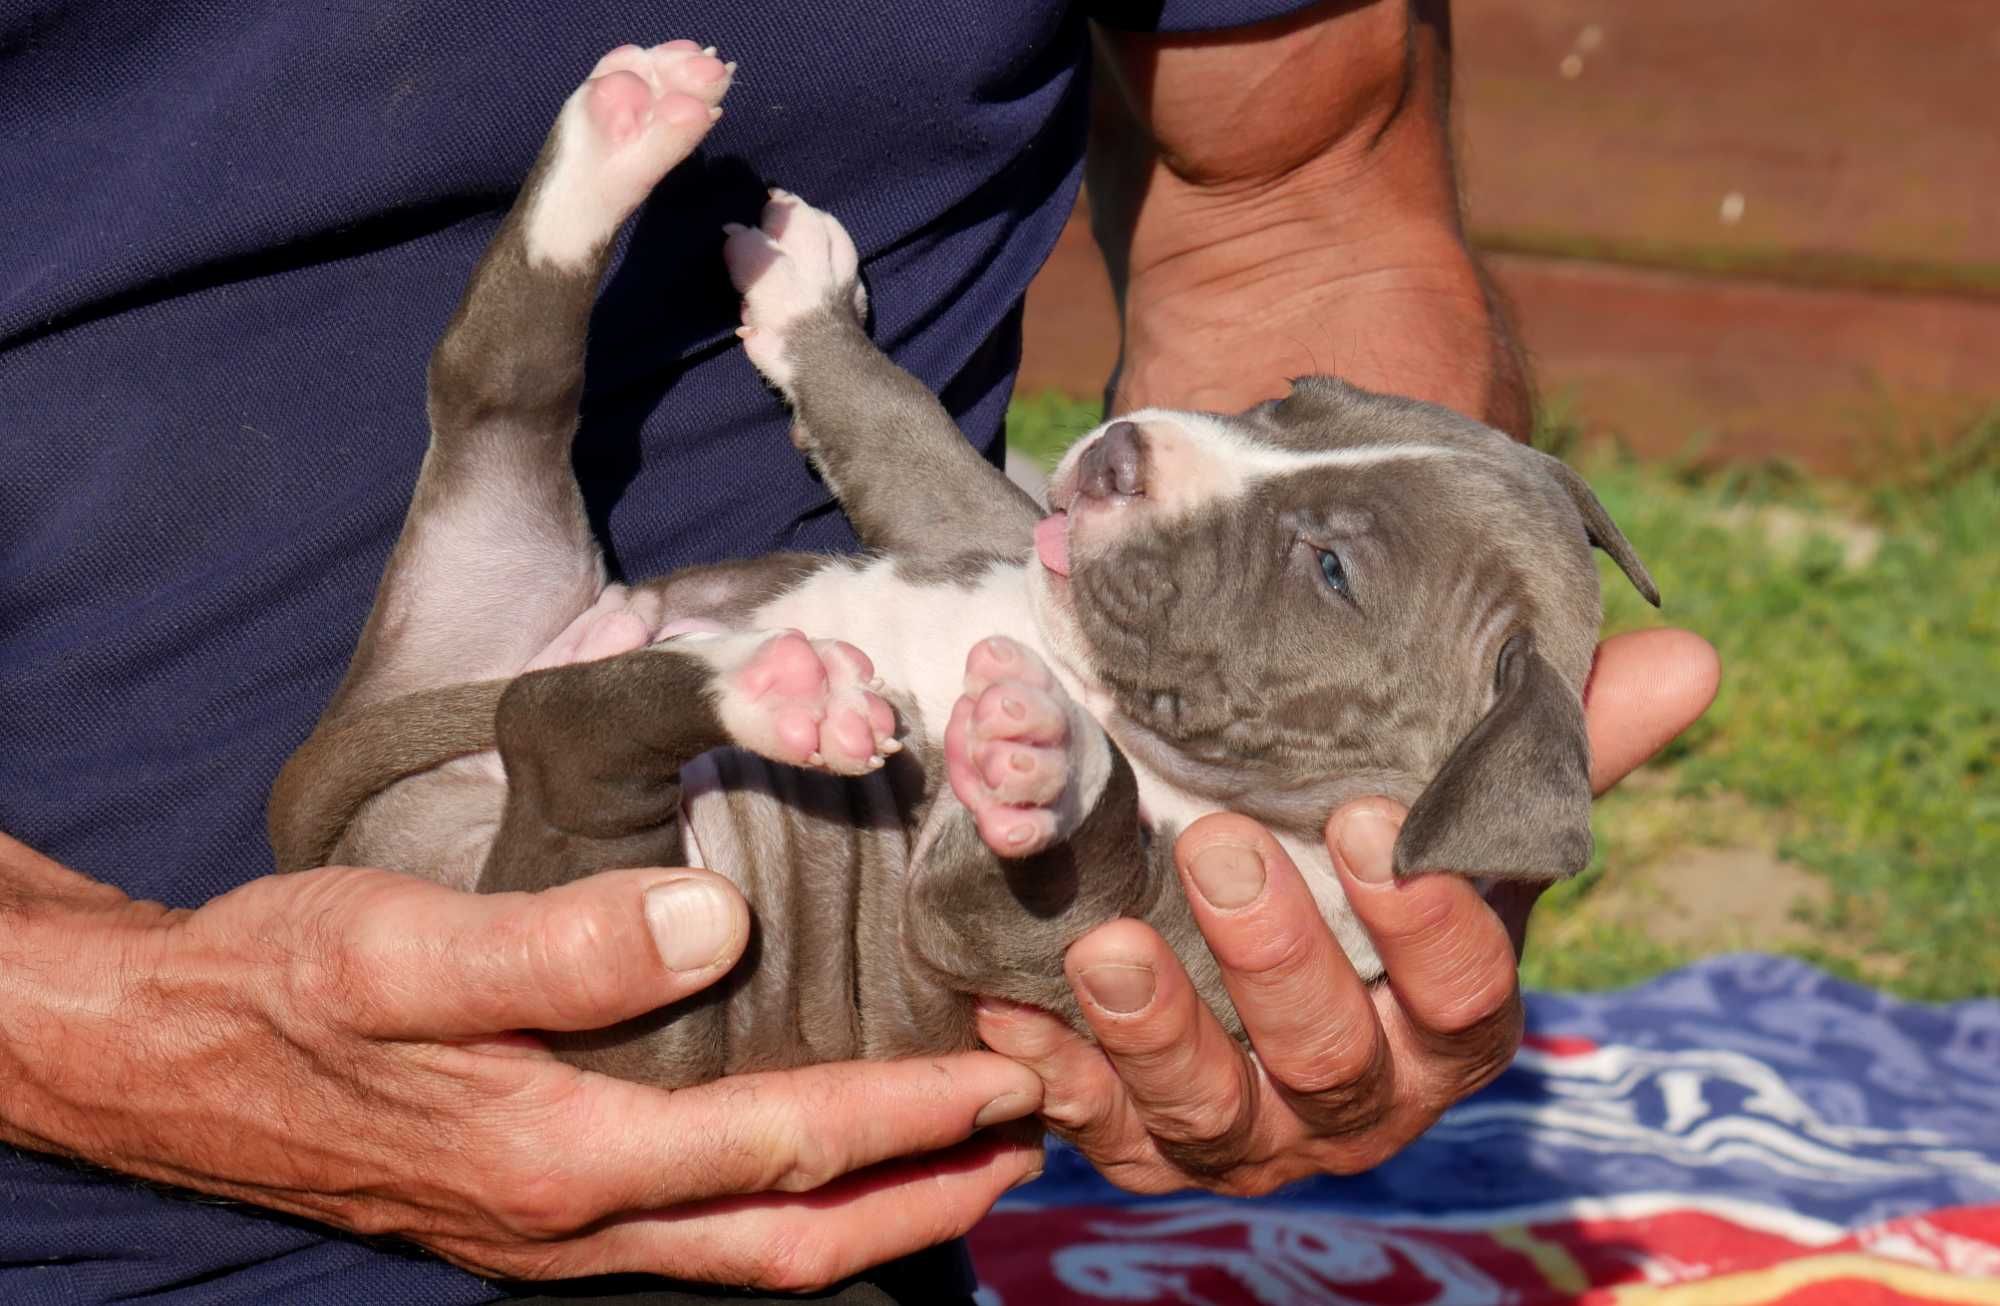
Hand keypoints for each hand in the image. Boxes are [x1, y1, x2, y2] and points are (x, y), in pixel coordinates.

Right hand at [0, 844, 1043, 1288]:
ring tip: (962, 1160)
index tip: (1013, 1076)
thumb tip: (711, 923)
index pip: (788, 1145)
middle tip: (1034, 1141)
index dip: (915, 1117)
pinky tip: (809, 1151)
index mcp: (565, 1157)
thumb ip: (559, 946)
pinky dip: (783, 1201)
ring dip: (872, 1210)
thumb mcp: (403, 948)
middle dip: (929, 1196)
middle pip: (796, 1236)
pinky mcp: (536, 1207)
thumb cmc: (283, 987)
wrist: (170, 1052)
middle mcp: (577, 1218)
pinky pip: (695, 1227)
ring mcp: (557, 1230)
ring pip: (752, 1246)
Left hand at [976, 627, 1717, 1193]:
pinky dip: (1054, 1074)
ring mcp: (1245, 1133)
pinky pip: (1093, 1127)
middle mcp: (1358, 1097)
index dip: (1425, 919)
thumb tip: (1688, 658)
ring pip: (1210, 1113)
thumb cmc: (1366, 868)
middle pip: (1331, 1056)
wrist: (1250, 931)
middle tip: (1217, 843)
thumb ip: (1547, 746)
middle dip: (1276, 960)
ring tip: (1105, 944)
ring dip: (1157, 1033)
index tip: (1372, 817)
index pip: (1465, 994)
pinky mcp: (1139, 1141)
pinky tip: (1010, 1010)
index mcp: (1449, 1021)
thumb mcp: (1450, 808)